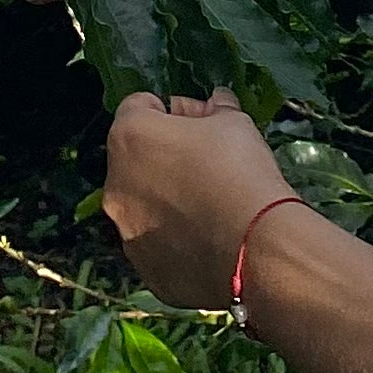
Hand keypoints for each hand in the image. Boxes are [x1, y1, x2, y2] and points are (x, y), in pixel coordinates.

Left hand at [101, 90, 288, 308]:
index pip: (138, 107)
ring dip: (166, 200)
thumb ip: (216, 108)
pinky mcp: (145, 269)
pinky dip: (176, 239)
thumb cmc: (240, 172)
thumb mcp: (234, 123)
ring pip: (142, 206)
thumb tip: (215, 104)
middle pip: (135, 159)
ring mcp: (126, 232)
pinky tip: (209, 239)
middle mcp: (116, 185)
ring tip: (210, 206)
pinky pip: (157, 245)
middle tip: (206, 163)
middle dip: (165, 156)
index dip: (169, 111)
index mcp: (129, 137)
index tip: (198, 122)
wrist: (255, 248)